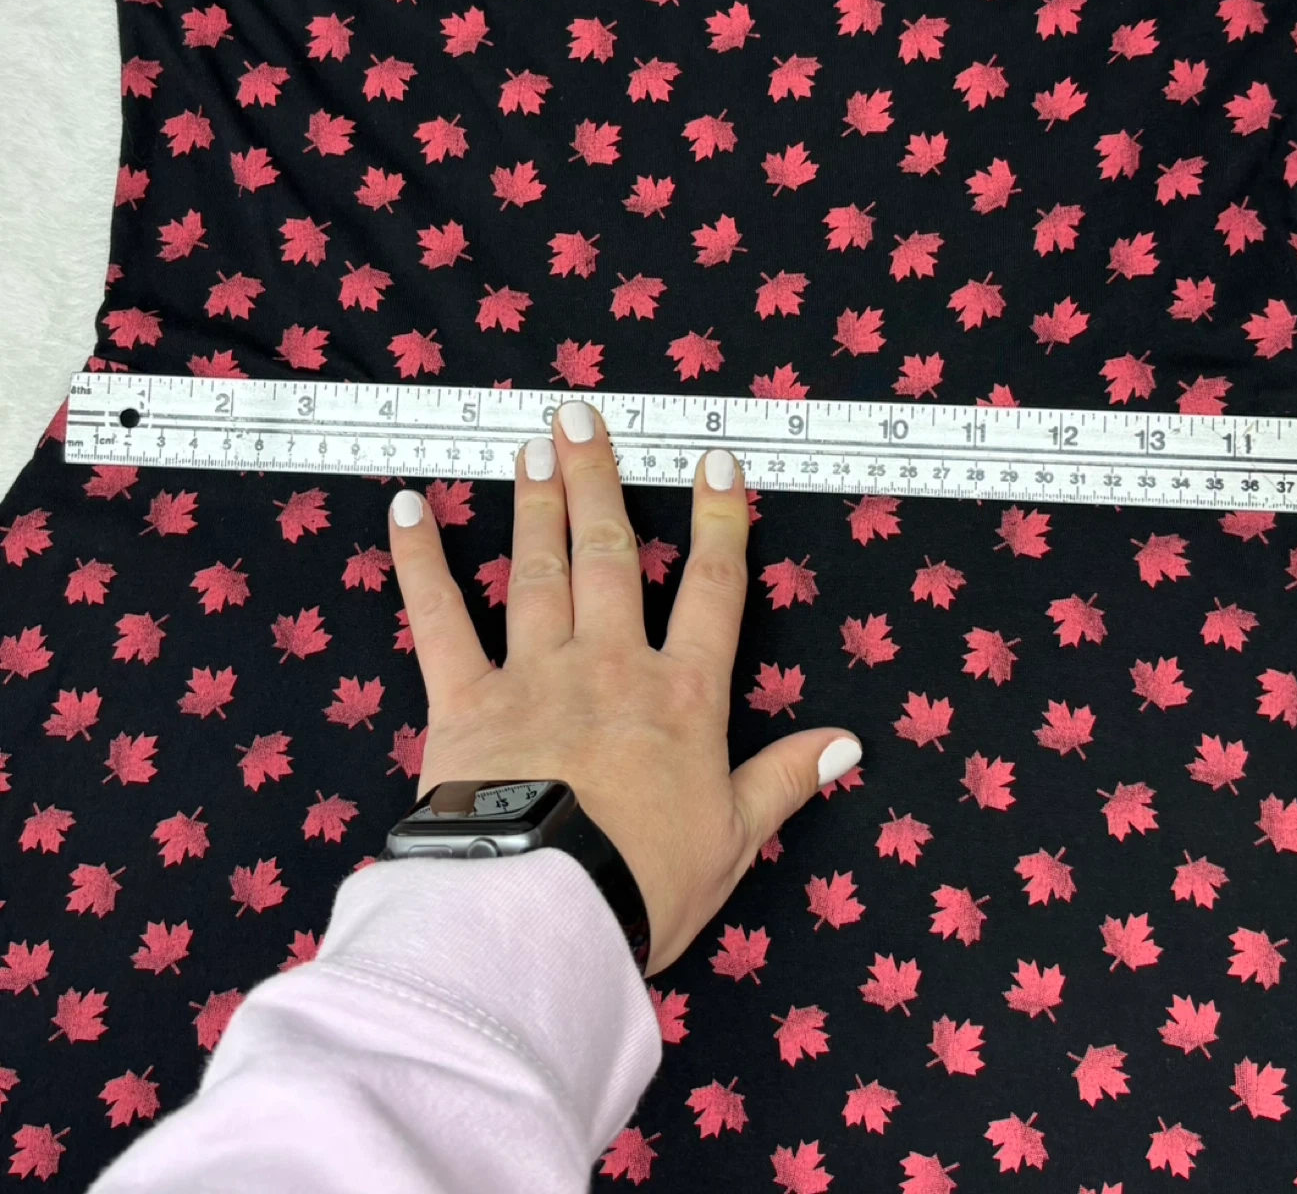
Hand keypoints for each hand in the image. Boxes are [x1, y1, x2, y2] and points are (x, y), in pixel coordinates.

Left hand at [386, 399, 861, 976]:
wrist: (542, 917)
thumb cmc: (643, 883)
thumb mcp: (733, 839)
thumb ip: (785, 780)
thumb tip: (848, 742)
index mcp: (682, 696)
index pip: (712, 591)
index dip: (720, 523)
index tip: (718, 463)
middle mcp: (610, 664)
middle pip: (610, 556)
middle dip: (601, 481)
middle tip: (583, 418)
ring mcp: (534, 674)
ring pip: (537, 570)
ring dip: (535, 502)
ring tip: (532, 446)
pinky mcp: (464, 700)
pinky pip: (440, 620)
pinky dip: (421, 563)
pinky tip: (408, 508)